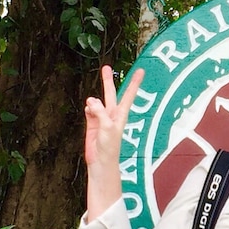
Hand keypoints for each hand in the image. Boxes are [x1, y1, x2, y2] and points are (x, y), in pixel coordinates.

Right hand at [83, 65, 144, 220]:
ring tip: (91, 106)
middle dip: (108, 81)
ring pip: (96, 102)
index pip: (129, 95)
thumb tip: (91, 100)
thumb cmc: (110, 148)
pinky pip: (89, 111)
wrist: (101, 162)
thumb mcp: (107, 128)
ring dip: (93, 102)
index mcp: (121, 114)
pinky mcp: (92, 124)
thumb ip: (100, 112)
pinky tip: (88, 111)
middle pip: (110, 93)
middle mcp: (112, 114)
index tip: (141, 70)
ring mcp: (102, 118)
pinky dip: (87, 109)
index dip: (134, 82)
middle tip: (106, 67)